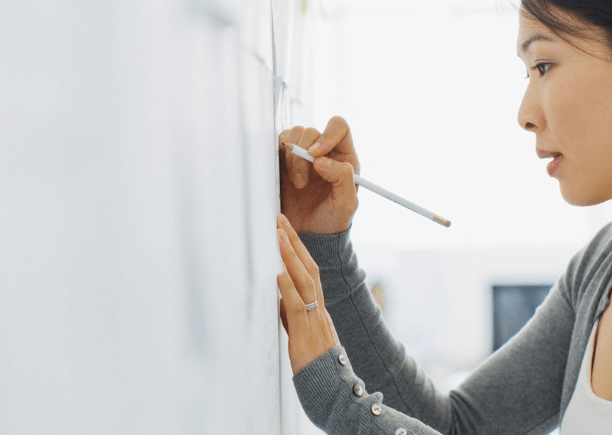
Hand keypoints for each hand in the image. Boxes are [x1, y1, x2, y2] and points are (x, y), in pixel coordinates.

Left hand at [276, 213, 340, 375]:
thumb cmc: (316, 366)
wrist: (333, 392)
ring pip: (305, 281)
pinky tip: (277, 272)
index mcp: (319, 310)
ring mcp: (315, 320)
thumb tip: (279, 297)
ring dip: (290, 256)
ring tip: (278, 234)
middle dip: (294, 242)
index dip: (298, 249)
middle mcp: (320, 310)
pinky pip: (297, 306)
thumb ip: (292, 315)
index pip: (310, 272)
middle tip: (280, 219)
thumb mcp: (301, 334)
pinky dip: (287, 287)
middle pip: (309, 268)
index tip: (285, 229)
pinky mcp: (306, 334)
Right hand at [278, 116, 359, 234]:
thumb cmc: (333, 219)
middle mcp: (323, 151)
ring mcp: (302, 155)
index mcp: (343, 156)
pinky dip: (278, 158)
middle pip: (311, 131)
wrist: (312, 233)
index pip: (338, 128)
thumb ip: (342, 179)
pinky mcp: (284, 161)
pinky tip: (284, 178)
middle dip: (303, 155)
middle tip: (301, 182)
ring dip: (291, 158)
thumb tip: (321, 160)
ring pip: (293, 135)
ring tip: (297, 184)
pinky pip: (278, 146)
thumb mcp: (346, 204)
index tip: (315, 154)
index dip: (327, 134)